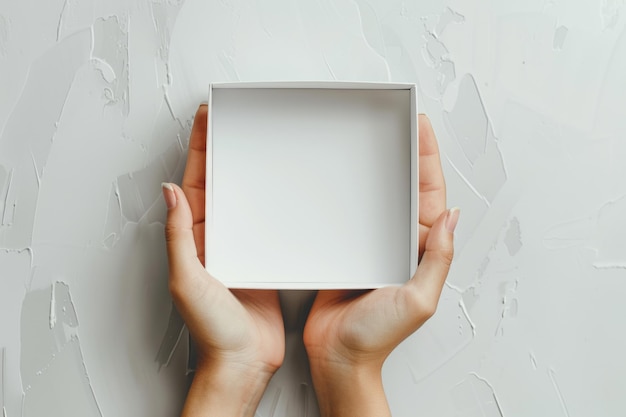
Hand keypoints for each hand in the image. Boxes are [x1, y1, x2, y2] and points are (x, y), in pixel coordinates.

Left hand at [162, 105, 284, 416]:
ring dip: (241, 169)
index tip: (204, 120)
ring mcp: (238, 248)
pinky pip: (261, 220)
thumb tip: (169, 194)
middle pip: (214, 184)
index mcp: (194, 240)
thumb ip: (179, 237)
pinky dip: (265, 199)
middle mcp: (214, 240)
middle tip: (226, 119)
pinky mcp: (260, 258)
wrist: (244, 361)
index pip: (191, 184)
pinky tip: (275, 186)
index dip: (197, 149)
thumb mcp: (188, 281)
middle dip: (218, 149)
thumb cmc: (215, 332)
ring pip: (238, 198)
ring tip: (250, 140)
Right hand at [303, 115, 457, 416]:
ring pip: (379, 197)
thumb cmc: (377, 336)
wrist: (337, 355)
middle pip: (406, 190)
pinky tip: (346, 175)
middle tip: (403, 121)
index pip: (430, 196)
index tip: (422, 128)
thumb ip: (437, 259)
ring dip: (381, 168)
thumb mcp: (418, 299)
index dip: (428, 160)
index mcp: (419, 251)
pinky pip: (352, 214)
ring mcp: (371, 245)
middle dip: (407, 154)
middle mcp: (397, 244)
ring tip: (379, 137)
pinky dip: (352, 192)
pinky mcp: (347, 249)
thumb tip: (454, 219)